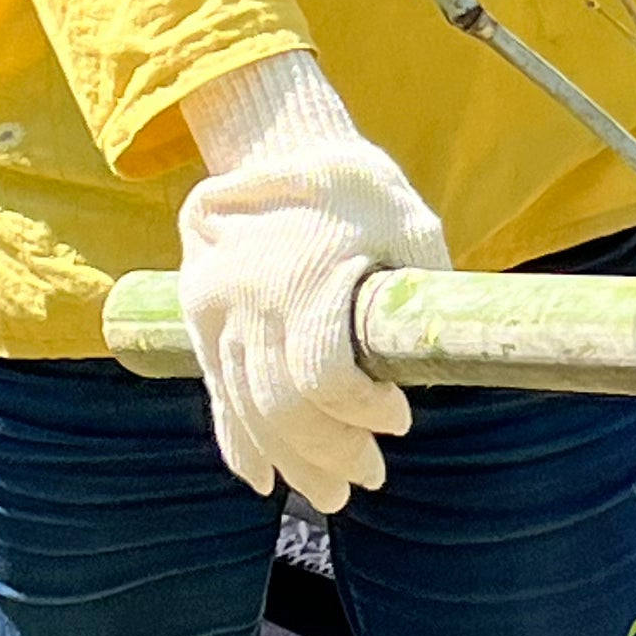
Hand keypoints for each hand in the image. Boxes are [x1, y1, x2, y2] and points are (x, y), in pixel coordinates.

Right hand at [177, 52, 449, 511]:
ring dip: (290, 460)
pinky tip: (262, 479)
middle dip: (329, 455)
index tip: (401, 420)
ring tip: (330, 494)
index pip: (325, 376)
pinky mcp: (197, 316)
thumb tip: (438, 373)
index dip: (364, 412)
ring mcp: (214, 310)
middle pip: (282, 406)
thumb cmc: (360, 187)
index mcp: (304, 273)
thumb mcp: (411, 226)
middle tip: (368, 480)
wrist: (275, 141)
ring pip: (248, 408)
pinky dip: (239, 440)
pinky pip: (215, 392)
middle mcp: (249, 297)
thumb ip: (422, 296)